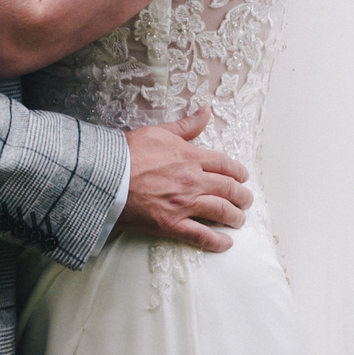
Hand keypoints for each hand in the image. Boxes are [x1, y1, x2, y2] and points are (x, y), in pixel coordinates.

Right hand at [118, 109, 251, 252]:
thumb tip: (206, 111)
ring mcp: (184, 204)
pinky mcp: (172, 224)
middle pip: (228, 189)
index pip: (225, 165)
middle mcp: (193, 181)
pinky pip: (201, 236)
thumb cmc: (129, 152)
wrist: (107, 176)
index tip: (243, 177)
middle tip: (246, 200)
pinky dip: (217, 241)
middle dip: (242, 196)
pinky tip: (226, 243)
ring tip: (239, 219)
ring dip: (235, 217)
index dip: (238, 172)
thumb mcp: (159, 132)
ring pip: (221, 212)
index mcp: (191, 157)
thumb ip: (187, 126)